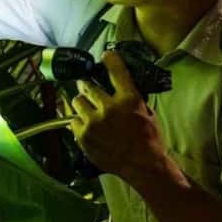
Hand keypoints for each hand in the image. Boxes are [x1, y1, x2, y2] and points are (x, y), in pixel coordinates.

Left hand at [69, 51, 167, 181]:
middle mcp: (109, 107)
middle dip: (88, 85)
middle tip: (89, 88)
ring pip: (77, 101)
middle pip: (88, 85)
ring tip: (88, 110)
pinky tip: (87, 126)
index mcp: (129, 99)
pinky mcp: (83, 136)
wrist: (142, 165)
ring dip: (82, 103)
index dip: (110, 59)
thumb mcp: (147, 112)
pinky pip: (72, 120)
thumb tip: (121, 87)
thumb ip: (132, 98)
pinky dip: (78, 121)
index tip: (106, 55)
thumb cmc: (149, 140)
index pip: (116, 71)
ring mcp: (94, 122)